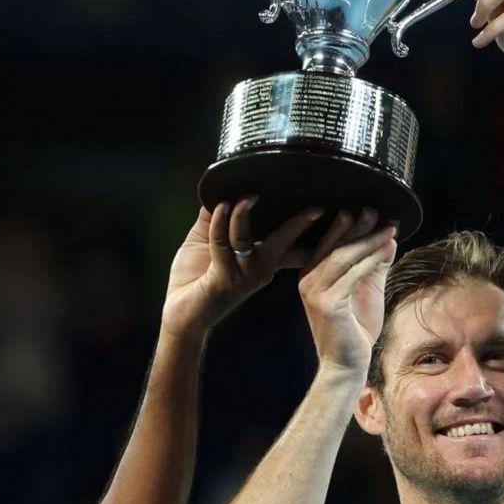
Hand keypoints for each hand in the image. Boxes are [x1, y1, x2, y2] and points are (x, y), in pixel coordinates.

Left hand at [162, 200, 323, 340]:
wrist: (179, 314)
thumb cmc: (194, 278)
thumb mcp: (207, 240)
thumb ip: (217, 217)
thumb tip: (222, 189)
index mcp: (262, 262)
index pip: (292, 245)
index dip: (308, 232)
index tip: (323, 214)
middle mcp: (260, 270)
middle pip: (284, 242)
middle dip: (300, 225)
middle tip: (316, 209)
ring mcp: (244, 276)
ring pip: (250, 240)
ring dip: (244, 215)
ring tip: (247, 197)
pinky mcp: (224, 279)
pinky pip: (223, 244)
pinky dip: (221, 222)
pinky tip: (221, 207)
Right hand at [296, 209, 397, 375]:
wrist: (346, 364)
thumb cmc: (355, 330)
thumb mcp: (366, 290)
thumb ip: (375, 265)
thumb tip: (388, 238)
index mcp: (311, 274)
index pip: (331, 243)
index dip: (351, 226)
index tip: (373, 211)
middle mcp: (307, 279)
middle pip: (335, 245)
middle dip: (358, 226)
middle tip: (376, 209)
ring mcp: (314, 291)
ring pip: (344, 256)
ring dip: (368, 240)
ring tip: (388, 227)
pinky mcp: (327, 302)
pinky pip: (353, 274)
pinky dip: (371, 259)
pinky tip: (387, 248)